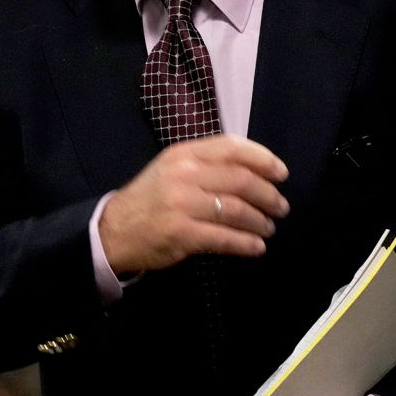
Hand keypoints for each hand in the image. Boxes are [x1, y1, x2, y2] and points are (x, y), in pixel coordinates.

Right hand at [98, 134, 289, 273]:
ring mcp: (182, 204)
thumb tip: (255, 171)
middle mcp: (184, 174)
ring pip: (236, 210)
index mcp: (184, 154)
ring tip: (269, 228)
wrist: (114, 229)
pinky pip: (224, 238)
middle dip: (268, 195)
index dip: (263, 159)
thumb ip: (207, 164)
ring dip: (260, 221)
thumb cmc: (151, 198)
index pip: (232, 148)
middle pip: (241, 180)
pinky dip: (246, 243)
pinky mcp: (181, 233)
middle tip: (280, 207)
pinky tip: (256, 247)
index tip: (281, 173)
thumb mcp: (173, 168)